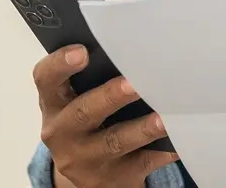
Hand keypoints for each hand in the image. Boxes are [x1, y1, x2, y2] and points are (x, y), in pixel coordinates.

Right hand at [33, 45, 178, 187]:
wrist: (90, 172)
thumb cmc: (88, 122)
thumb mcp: (78, 100)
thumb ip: (92, 78)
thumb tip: (133, 51)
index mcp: (54, 104)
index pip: (46, 80)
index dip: (60, 65)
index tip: (82, 52)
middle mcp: (63, 133)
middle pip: (83, 113)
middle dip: (109, 97)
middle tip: (133, 84)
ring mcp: (86, 159)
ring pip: (114, 142)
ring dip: (140, 129)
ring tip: (162, 118)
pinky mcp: (113, 178)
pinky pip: (142, 162)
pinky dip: (163, 150)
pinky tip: (178, 139)